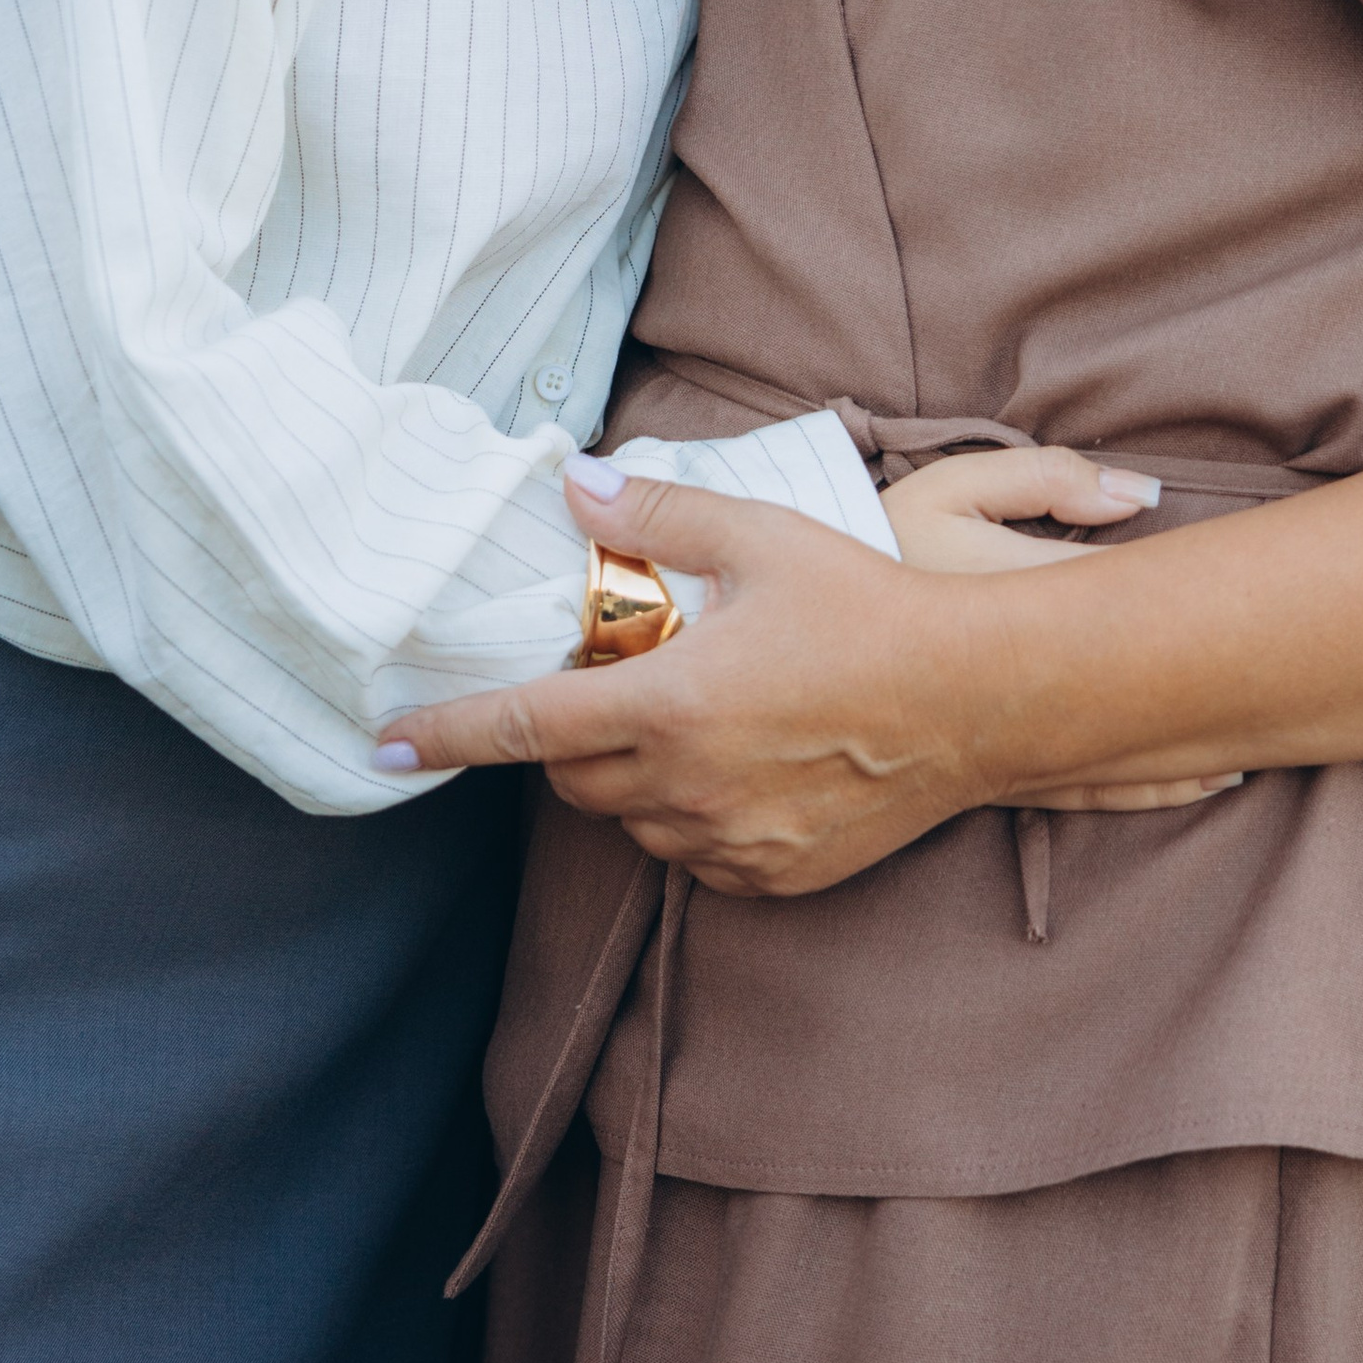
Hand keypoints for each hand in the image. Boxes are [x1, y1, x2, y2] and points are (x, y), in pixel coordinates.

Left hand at [382, 465, 1239, 892]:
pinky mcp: (772, 874)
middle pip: (573, 775)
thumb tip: (574, 488)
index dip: (446, 734)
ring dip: (633, 774)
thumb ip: (657, 519)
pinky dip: (692, 813)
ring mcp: (729, 841)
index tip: (384, 745)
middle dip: (571, 733)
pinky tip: (746, 762)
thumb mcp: (762, 539)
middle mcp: (685, 787)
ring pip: (632, 818)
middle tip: (619, 677)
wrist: (978, 698)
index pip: (523, 725)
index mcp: (668, 704)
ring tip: (697, 714)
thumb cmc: (869, 607)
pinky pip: (694, 852)